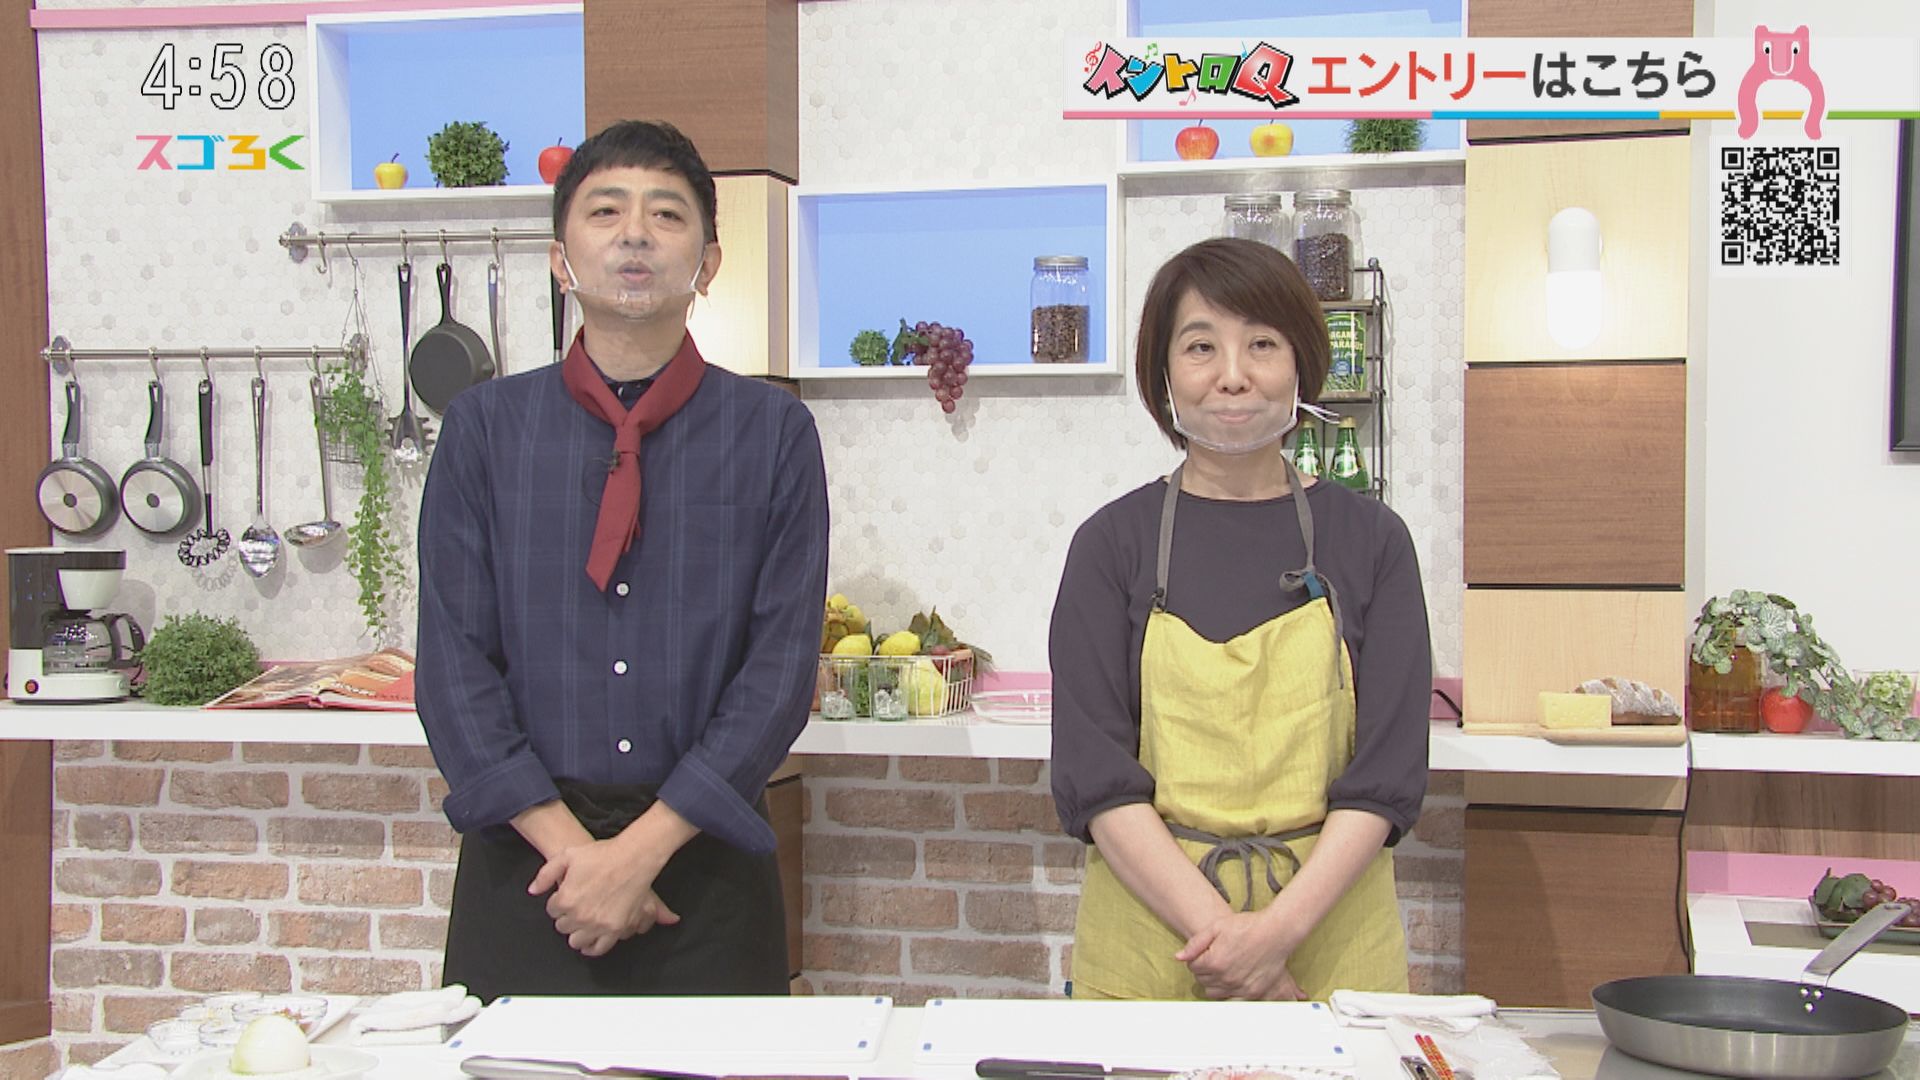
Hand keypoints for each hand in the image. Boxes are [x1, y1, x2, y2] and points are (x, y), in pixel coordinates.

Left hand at [528, 838, 679, 956]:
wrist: (633, 858)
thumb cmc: (604, 855)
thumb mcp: (568, 856)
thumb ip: (546, 874)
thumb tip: (533, 890)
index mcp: (566, 899)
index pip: (552, 911)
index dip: (558, 903)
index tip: (566, 898)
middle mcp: (580, 915)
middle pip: (562, 927)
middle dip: (566, 918)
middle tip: (575, 909)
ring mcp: (598, 924)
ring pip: (576, 941)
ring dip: (577, 933)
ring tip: (582, 924)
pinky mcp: (615, 929)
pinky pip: (599, 948)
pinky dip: (592, 948)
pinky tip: (590, 943)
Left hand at [1176, 911, 1305, 1000]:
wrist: (1276, 932)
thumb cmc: (1247, 926)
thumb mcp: (1217, 927)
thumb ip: (1196, 943)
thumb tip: (1179, 957)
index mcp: (1214, 961)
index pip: (1193, 967)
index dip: (1196, 958)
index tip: (1205, 951)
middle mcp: (1225, 978)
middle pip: (1202, 981)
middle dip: (1204, 970)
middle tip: (1214, 958)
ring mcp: (1239, 987)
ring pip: (1214, 993)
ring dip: (1214, 983)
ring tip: (1223, 969)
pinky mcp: (1253, 992)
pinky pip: (1232, 1000)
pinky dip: (1228, 993)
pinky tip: (1232, 981)